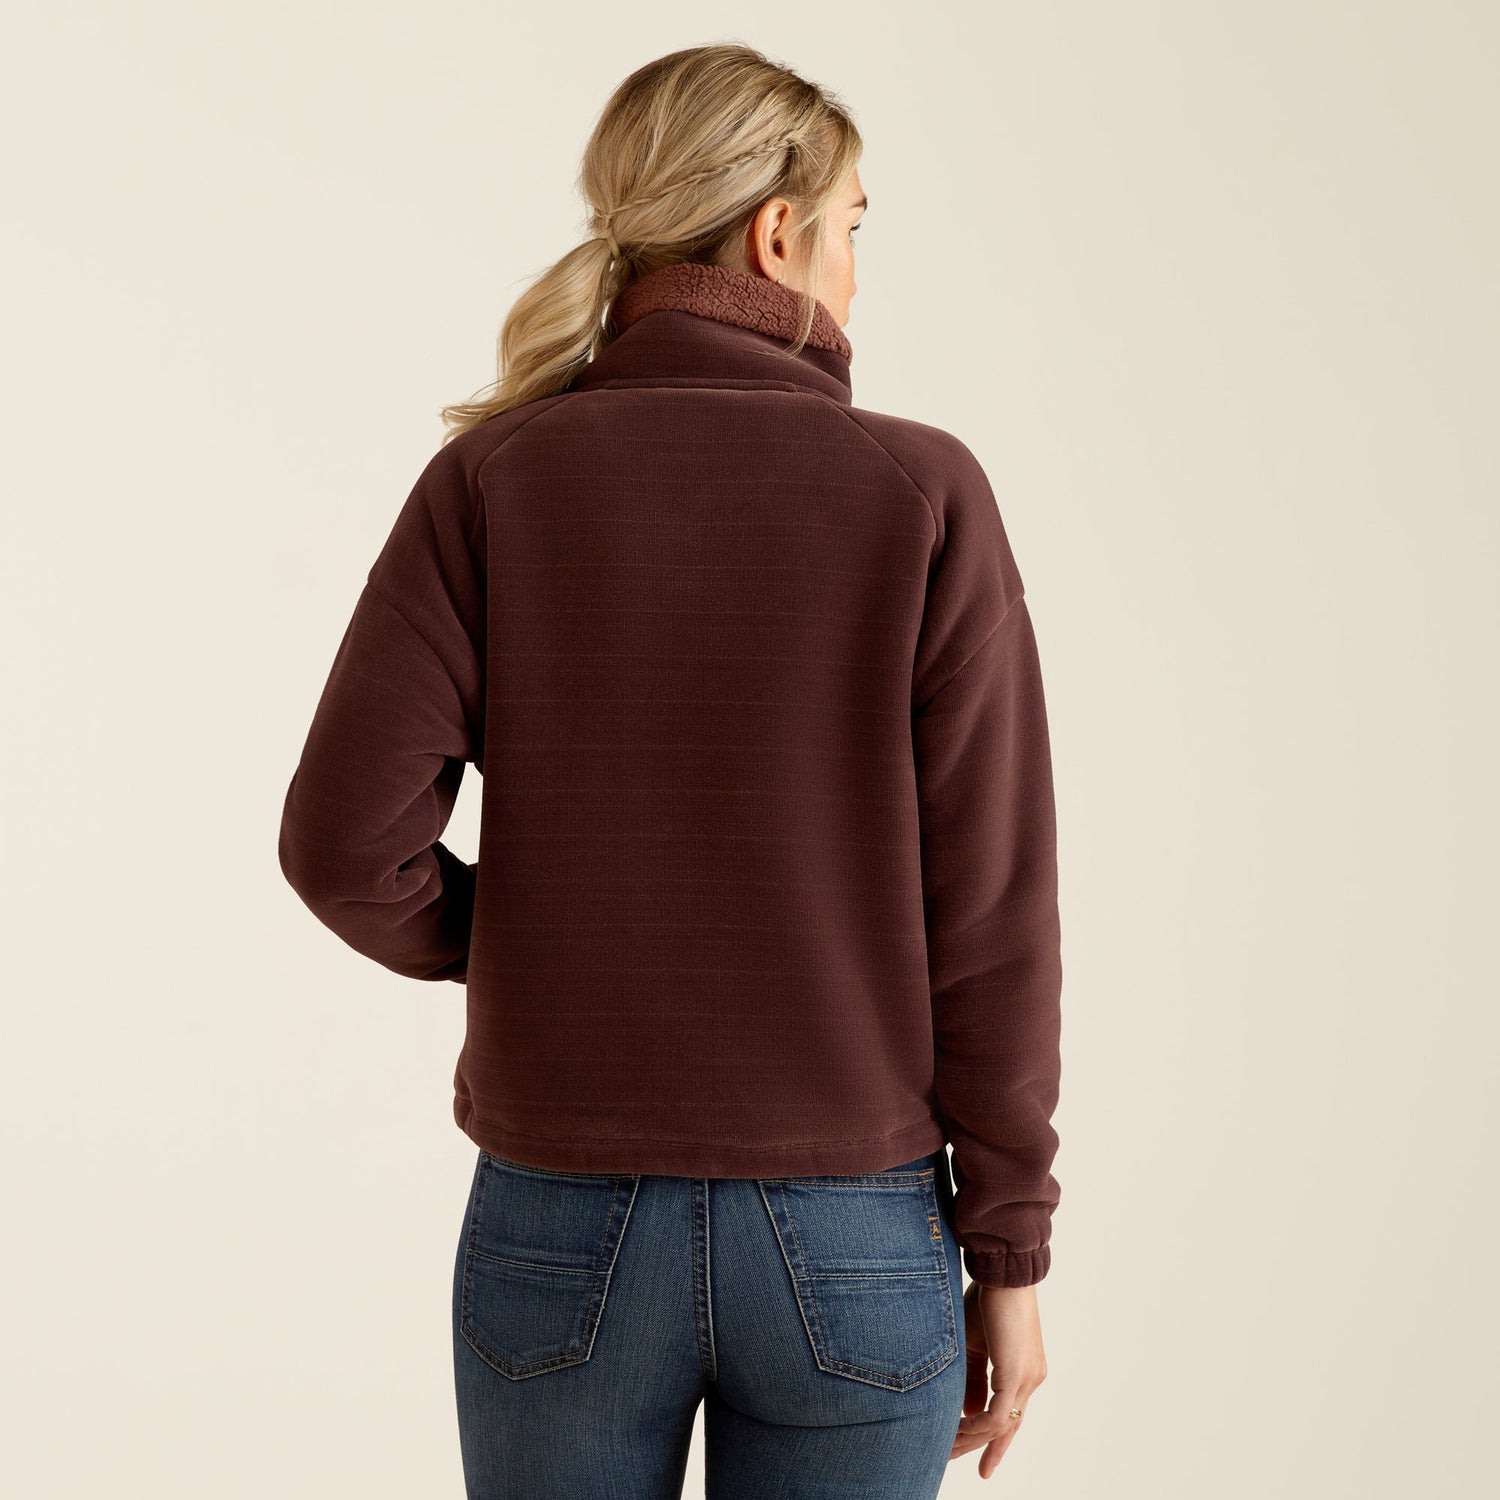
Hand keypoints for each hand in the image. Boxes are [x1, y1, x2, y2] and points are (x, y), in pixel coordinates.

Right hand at [949, 1279, 1047, 1478]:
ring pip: (1002, 1425)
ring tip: (948, 1449)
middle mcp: (1031, 1379)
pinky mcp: (1017, 1374)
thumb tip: (968, 1413)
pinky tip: (959, 1431)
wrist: (1002, 1272)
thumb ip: (974, 1379)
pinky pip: (999, 1415)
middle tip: (952, 1459)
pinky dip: (978, 1427)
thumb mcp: (975, 1345)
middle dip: (981, 1448)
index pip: (1009, 1415)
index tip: (976, 1459)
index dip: (993, 1440)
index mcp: (1024, 1371)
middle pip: (1006, 1427)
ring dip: (973, 1440)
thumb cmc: (987, 1300)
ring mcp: (1028, 1379)